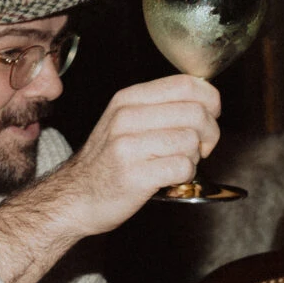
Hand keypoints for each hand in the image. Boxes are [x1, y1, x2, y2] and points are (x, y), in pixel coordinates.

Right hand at [35, 76, 221, 236]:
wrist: (73, 198)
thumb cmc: (106, 162)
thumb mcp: (124, 121)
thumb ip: (159, 107)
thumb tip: (207, 100)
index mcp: (127, 99)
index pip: (187, 84)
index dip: (210, 100)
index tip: (210, 116)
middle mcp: (126, 118)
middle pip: (196, 112)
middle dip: (209, 133)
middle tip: (199, 148)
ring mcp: (128, 146)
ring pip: (191, 141)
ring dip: (193, 158)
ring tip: (175, 164)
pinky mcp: (136, 175)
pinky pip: (183, 167)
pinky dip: (185, 176)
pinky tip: (169, 178)